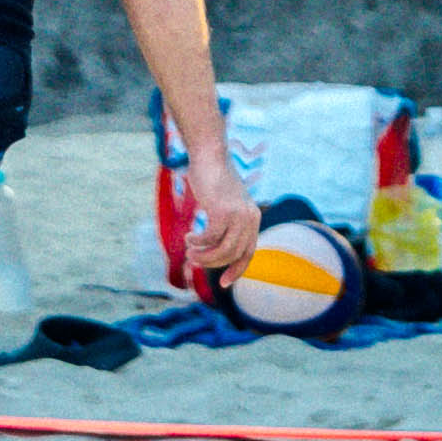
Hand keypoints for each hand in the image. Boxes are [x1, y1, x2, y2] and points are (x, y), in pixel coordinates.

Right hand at [180, 149, 261, 280]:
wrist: (210, 156)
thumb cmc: (214, 179)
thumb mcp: (225, 203)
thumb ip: (225, 223)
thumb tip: (215, 249)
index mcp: (253, 218)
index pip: (247, 253)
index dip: (236, 270)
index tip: (223, 284)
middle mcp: (250, 218)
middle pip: (232, 254)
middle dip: (212, 263)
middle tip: (193, 261)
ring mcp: (238, 215)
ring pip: (222, 250)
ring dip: (203, 256)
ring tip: (189, 252)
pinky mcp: (223, 211)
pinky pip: (209, 238)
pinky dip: (198, 242)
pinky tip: (188, 237)